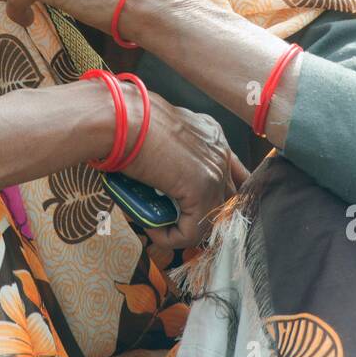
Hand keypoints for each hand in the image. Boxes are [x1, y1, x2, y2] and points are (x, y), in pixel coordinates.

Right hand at [118, 89, 249, 250]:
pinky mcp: (202, 190)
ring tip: (154, 221)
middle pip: (227, 199)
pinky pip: (192, 232)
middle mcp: (220, 151)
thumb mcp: (158, 134)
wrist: (123, 118)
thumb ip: (172, 154)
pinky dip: (170, 238)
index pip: (233, 175)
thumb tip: (163, 178)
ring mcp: (215, 171)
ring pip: (210, 219)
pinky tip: (151, 227)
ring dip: (182, 228)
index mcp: (212, 135)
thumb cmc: (128, 122)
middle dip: (201, 215)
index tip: (186, 207)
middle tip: (171, 220)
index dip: (213, 196)